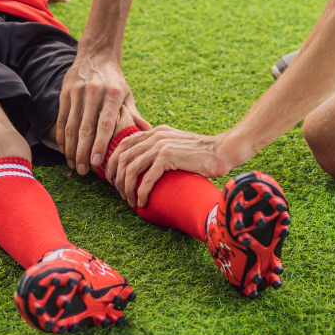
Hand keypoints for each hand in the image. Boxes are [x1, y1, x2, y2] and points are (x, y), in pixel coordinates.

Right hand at [56, 51, 150, 174]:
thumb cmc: (114, 80)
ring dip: (71, 148)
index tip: (97, 163)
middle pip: (86, 128)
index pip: (105, 124)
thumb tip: (147, 131)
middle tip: (83, 171)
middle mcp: (93, 92)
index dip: (101, 144)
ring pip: (71, 125)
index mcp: (112, 94)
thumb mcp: (127, 93)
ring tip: (73, 165)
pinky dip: (62, 137)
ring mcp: (77, 92)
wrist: (96, 55)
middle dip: (83, 152)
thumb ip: (134, 114)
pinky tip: (64, 150)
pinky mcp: (65, 92)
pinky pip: (61, 119)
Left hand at [107, 126, 236, 207]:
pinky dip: (141, 192)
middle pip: (123, 157)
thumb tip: (149, 165)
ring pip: (132, 169)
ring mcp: (161, 146)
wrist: (223, 150)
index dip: (113, 161)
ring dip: (127, 188)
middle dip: (117, 178)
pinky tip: (142, 202)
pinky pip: (147, 178)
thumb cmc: (203, 153)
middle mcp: (156, 136)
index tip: (112, 177)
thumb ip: (162, 148)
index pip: (124, 143)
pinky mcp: (168, 157)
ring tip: (130, 201)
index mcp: (156, 132)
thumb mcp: (177, 144)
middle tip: (120, 194)